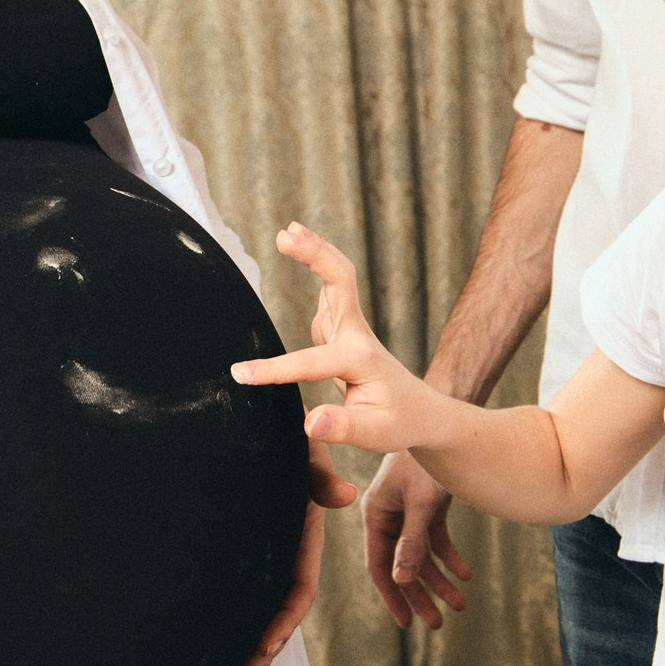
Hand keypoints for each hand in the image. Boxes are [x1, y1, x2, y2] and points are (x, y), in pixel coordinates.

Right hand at [232, 223, 425, 454]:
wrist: (424, 415)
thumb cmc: (399, 424)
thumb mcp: (374, 435)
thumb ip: (342, 428)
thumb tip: (310, 422)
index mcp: (360, 359)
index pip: (309, 362)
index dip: (273, 369)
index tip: (241, 374)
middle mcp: (356, 335)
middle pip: (340, 281)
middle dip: (314, 254)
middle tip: (284, 234)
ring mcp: (351, 329)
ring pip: (336, 278)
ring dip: (315, 251)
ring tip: (288, 230)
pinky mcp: (344, 330)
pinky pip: (330, 290)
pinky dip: (316, 264)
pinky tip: (303, 248)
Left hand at [235, 437, 357, 665]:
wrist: (262, 416)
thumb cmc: (291, 433)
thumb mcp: (307, 451)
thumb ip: (319, 474)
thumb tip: (344, 496)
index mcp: (303, 535)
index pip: (297, 588)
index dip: (282, 621)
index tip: (263, 647)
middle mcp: (285, 548)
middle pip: (278, 610)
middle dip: (262, 648)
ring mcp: (265, 547)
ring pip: (258, 602)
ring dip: (248, 639)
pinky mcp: (244, 541)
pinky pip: (242, 583)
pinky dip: (233, 611)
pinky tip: (214, 632)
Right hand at [363, 452, 471, 627]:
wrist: (444, 421)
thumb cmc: (427, 460)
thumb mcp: (421, 504)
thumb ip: (411, 543)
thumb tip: (402, 580)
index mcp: (375, 514)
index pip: (378, 566)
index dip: (393, 596)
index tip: (408, 623)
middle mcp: (387, 515)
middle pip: (401, 565)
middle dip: (421, 595)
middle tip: (439, 624)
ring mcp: (407, 510)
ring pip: (420, 555)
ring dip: (440, 579)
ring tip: (461, 603)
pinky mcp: (425, 504)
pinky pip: (434, 538)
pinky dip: (449, 556)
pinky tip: (466, 573)